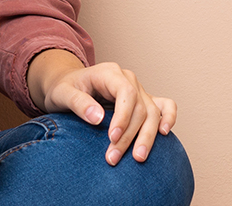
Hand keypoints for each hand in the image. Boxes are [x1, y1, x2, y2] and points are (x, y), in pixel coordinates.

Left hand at [27, 49, 177, 165]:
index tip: (111, 138)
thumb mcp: (63, 93)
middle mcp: (128, 79)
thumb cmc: (64, 88)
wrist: (66, 86)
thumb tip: (98, 118)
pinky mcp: (143, 101)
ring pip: (153, 113)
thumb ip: (78, 103)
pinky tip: (164, 133)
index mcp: (110, 73)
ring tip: (138, 158)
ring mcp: (138, 89)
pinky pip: (164, 105)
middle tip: (114, 158)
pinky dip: (169, 117)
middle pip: (140, 108)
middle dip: (130, 135)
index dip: (123, 117)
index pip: (126, 94)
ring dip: (147, 137)